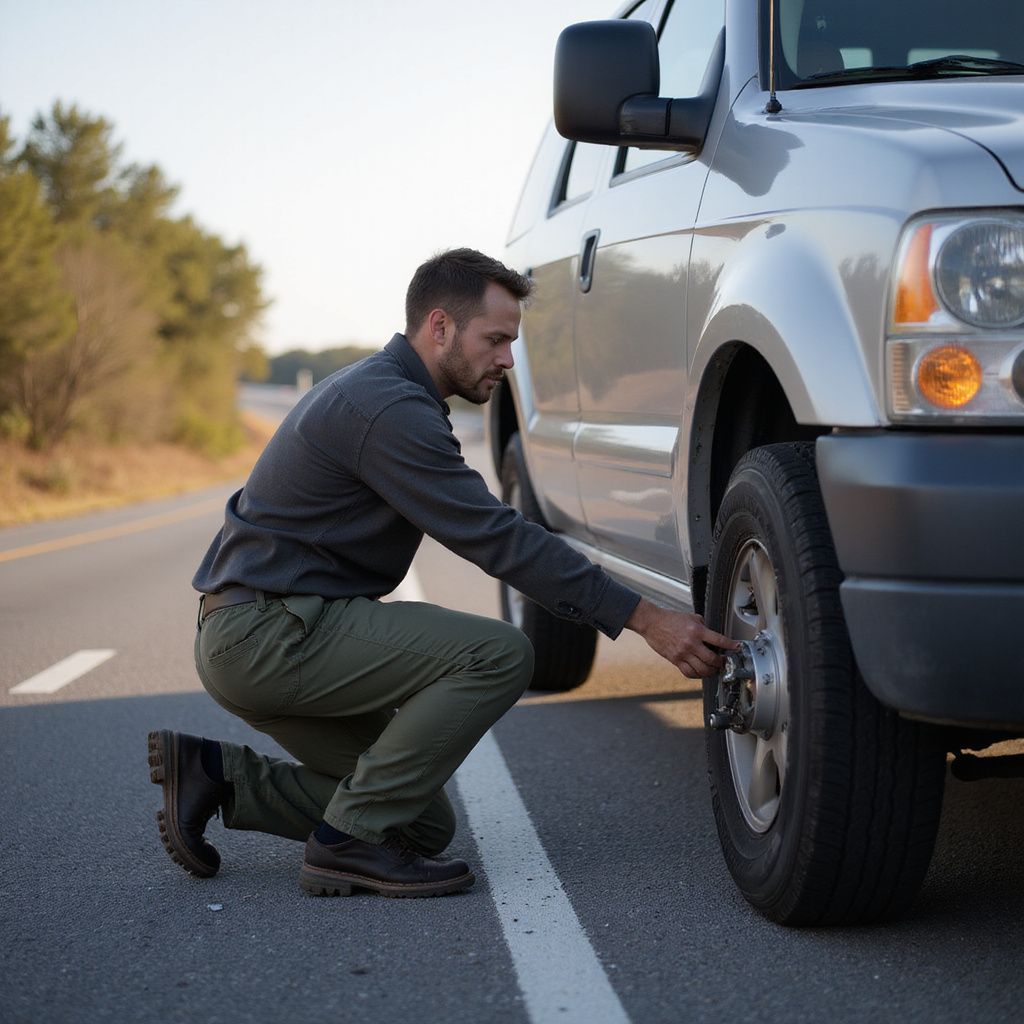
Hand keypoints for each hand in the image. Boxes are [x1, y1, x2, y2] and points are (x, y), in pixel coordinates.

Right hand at [625, 598, 739, 678]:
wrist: (652, 623)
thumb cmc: (670, 619)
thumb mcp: (691, 617)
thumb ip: (703, 626)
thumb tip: (712, 634)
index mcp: (697, 630)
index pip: (719, 640)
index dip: (731, 645)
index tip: (737, 648)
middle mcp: (691, 643)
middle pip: (712, 659)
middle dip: (721, 663)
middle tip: (723, 662)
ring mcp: (683, 653)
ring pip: (702, 669)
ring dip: (711, 671)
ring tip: (713, 669)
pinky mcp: (675, 660)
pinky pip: (689, 673)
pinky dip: (697, 675)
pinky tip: (700, 672)